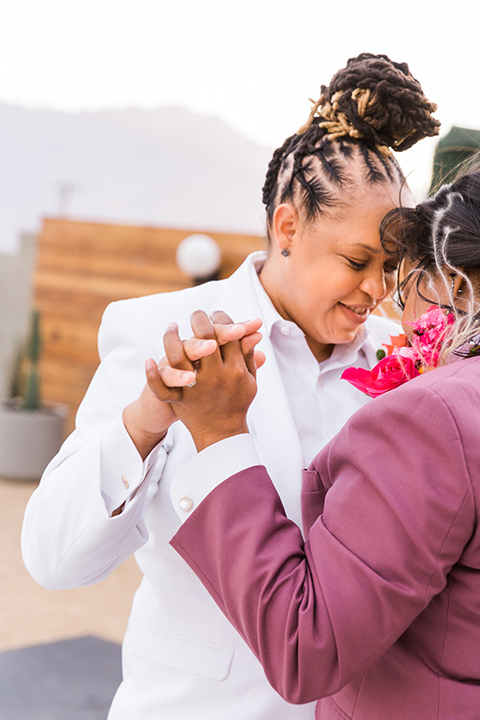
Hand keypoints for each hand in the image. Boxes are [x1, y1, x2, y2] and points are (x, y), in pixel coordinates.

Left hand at [147, 310, 260, 451]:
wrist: (223, 433)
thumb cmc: (237, 401)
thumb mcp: (249, 379)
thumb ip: (248, 354)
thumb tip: (253, 331)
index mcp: (236, 369)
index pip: (229, 333)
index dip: (222, 319)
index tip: (216, 315)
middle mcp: (216, 376)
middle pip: (206, 338)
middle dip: (200, 320)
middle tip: (197, 314)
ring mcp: (196, 388)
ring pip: (180, 356)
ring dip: (172, 338)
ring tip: (171, 326)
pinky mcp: (180, 400)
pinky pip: (162, 388)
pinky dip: (153, 375)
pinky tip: (148, 360)